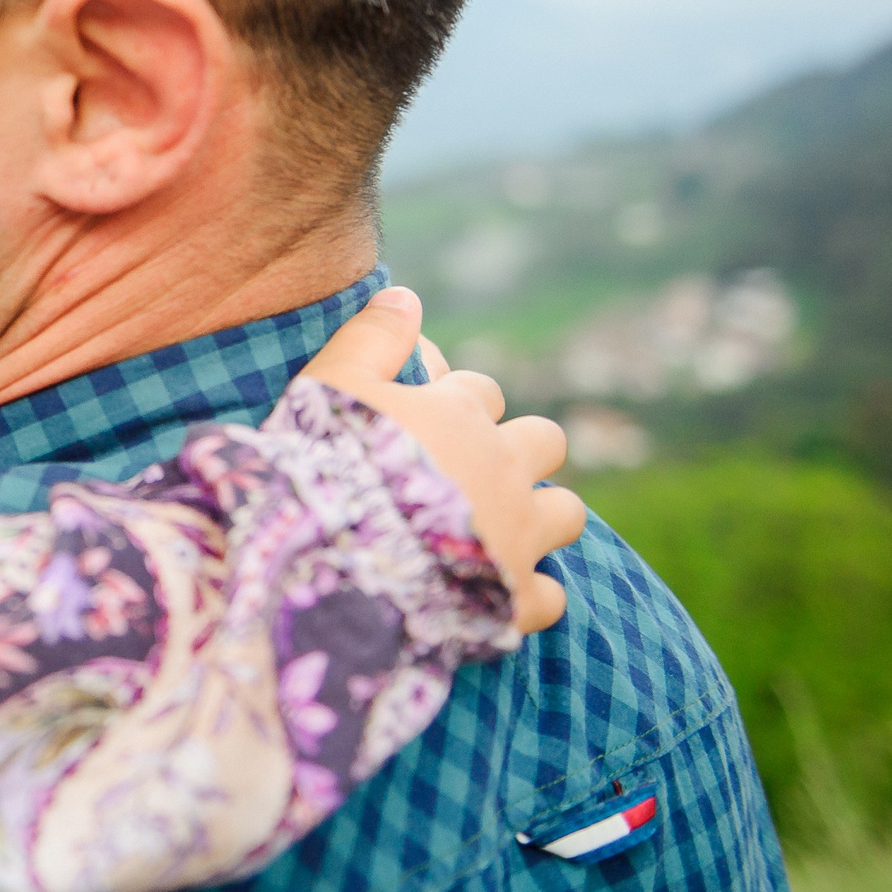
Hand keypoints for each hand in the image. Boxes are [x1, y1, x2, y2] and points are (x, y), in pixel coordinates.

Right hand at [302, 287, 587, 633]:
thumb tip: (406, 295)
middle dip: (522, 450)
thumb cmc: (325, 465)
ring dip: (544, 516)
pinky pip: (550, 595)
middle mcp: (502, 468)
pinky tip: (500, 592)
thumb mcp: (330, 386)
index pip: (481, 390)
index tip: (430, 420)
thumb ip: (371, 338)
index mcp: (459, 415)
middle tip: (478, 471)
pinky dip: (531, 593)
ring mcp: (517, 533)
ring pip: (566, 513)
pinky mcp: (515, 596)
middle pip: (545, 441)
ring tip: (505, 528)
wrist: (333, 562)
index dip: (458, 402)